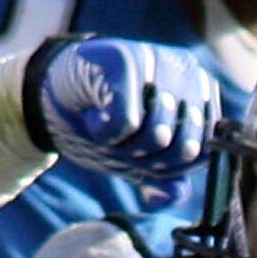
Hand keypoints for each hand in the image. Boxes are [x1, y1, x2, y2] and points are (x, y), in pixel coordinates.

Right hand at [25, 40, 221, 187]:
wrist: (52, 94)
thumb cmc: (104, 123)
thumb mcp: (138, 156)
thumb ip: (164, 178)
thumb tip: (171, 197)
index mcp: (202, 95)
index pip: (204, 153)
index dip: (170, 168)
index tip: (142, 153)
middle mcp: (187, 73)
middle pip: (184, 148)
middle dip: (148, 160)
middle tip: (122, 142)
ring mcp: (158, 61)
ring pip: (159, 136)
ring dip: (124, 148)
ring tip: (109, 128)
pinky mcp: (125, 60)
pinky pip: (128, 123)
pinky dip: (105, 134)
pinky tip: (95, 119)